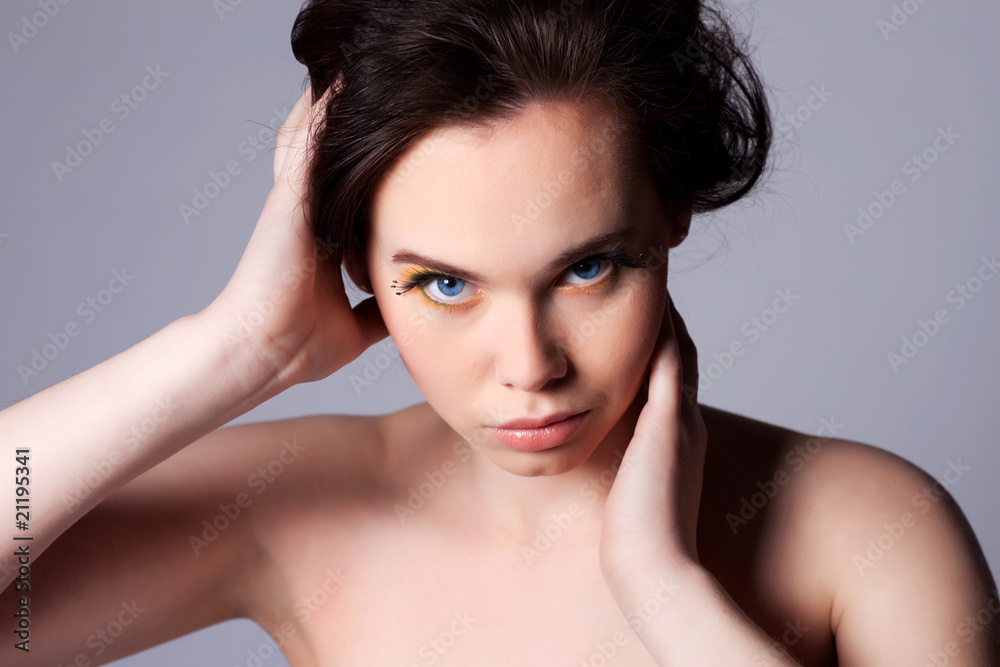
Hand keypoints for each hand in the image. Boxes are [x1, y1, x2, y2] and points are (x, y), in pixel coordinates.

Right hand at [206, 85, 387, 384]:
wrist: (262, 354)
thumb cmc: (298, 345)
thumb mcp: (359, 327)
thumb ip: (381, 311)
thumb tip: (408, 311)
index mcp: (325, 238)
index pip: (356, 189)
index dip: (381, 166)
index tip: (416, 144)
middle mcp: (310, 211)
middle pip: (337, 152)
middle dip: (360, 121)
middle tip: (391, 84)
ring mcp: (298, 199)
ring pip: (320, 135)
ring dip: (339, 102)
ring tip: (364, 63)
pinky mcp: (290, 197)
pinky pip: (310, 141)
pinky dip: (326, 110)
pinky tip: (345, 77)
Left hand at [599, 290, 706, 585]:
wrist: (652, 566)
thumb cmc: (633, 539)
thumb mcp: (628, 493)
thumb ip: (624, 471)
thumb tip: (604, 462)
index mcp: (674, 438)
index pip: (666, 377)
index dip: (656, 344)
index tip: (636, 316)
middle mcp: (683, 423)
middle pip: (676, 354)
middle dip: (663, 320)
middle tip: (647, 283)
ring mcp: (680, 421)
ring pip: (676, 350)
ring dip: (664, 315)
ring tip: (648, 279)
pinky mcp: (670, 423)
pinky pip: (669, 362)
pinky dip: (662, 331)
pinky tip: (649, 303)